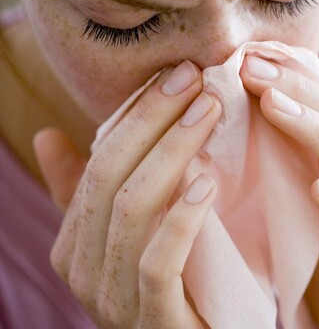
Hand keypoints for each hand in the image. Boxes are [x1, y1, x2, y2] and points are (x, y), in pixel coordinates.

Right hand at [33, 61, 221, 328]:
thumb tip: (47, 136)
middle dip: (154, 120)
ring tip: (209, 112)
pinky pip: (157, 263)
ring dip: (172, 153)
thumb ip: (88, 192)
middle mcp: (84, 270)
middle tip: (196, 79)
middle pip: (111, 177)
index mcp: (75, 243)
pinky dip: (181, 220)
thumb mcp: (127, 233)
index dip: (137, 115)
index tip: (179, 75)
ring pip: (132, 211)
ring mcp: (114, 299)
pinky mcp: (154, 321)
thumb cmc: (170, 284)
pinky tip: (208, 184)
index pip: (99, 163)